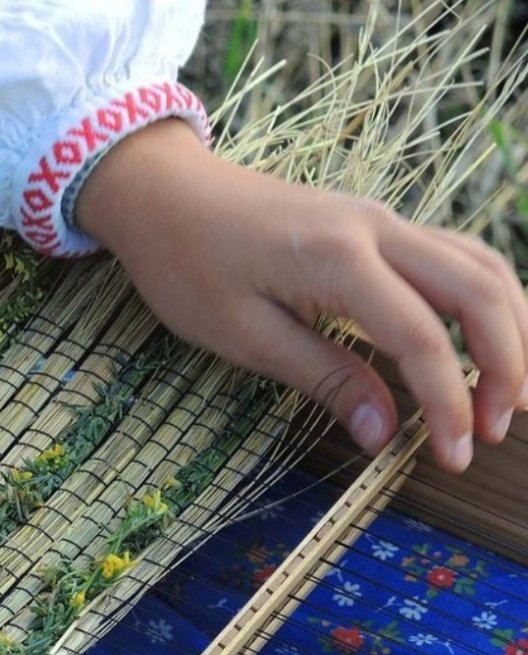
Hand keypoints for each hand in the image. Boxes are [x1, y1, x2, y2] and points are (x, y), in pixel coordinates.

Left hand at [76, 119, 527, 472]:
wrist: (164, 194)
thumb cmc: (187, 264)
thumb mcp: (243, 335)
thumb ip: (323, 378)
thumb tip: (384, 435)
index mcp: (338, 258)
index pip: (422, 339)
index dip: (449, 403)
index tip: (454, 457)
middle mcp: (376, 229)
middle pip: (479, 292)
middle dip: (505, 366)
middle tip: (495, 432)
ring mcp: (381, 219)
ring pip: (480, 267)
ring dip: (508, 330)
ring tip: (505, 395)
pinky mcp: (375, 224)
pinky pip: (455, 254)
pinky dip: (483, 299)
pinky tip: (480, 340)